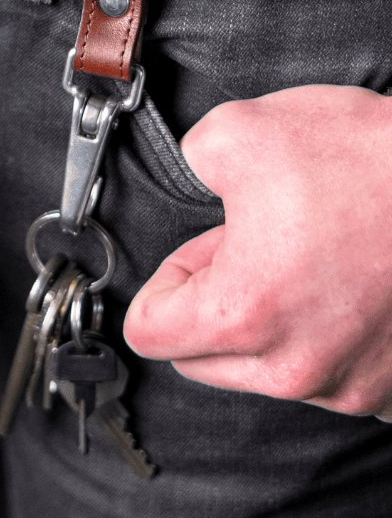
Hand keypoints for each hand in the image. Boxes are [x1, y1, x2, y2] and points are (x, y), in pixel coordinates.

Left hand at [123, 85, 391, 417]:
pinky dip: (334, 337)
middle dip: (215, 304)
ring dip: (276, 321)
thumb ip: (188, 162)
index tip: (197, 254)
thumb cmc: (379, 164)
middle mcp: (298, 367)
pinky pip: (338, 375)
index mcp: (244, 316)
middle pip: (204, 360)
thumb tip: (194, 173)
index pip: (148, 333)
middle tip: (257, 246)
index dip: (166, 280)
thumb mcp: (240, 131)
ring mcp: (354, 386)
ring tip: (314, 257)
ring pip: (272, 368)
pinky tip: (353, 288)